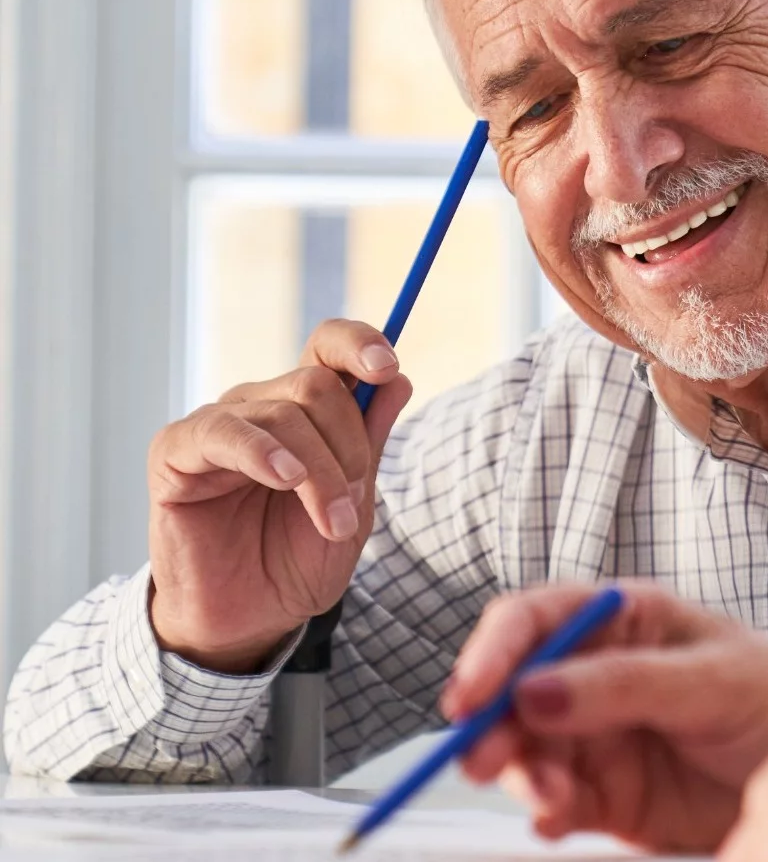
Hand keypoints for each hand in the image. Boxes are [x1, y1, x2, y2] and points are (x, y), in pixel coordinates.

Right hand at [146, 319, 412, 671]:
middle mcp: (260, 404)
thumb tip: (398, 378)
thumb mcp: (353, 501)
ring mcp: (217, 425)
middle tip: (353, 503)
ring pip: (282, 413)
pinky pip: (221, 433)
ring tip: (333, 521)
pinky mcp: (175, 453)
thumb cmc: (298, 557)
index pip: (329, 345)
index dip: (360, 343)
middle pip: (316, 384)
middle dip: (349, 444)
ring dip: (319, 471)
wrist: (250, 618)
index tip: (388, 368)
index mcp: (305, 408)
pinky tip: (283, 479)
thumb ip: (370, 440)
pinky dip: (262, 452)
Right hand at [445, 581, 767, 853]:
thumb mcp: (714, 680)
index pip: (536, 621)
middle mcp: (601, 675)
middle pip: (516, 691)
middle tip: (484, 759)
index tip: (468, 695)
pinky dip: (548, 812)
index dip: (493, 653)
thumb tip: (536, 688)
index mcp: (626, 620)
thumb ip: (625, 684)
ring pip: (528, 751)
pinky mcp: (611, 796)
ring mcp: (602, 737)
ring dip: (524, 774)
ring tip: (554, 798)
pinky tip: (561, 818)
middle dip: (492, 724)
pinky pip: (558, 802)